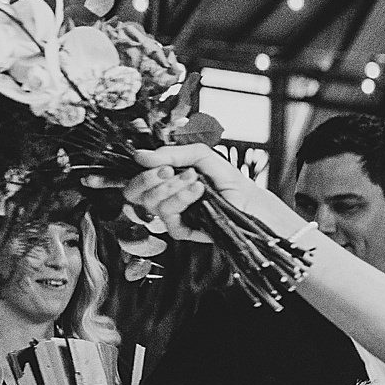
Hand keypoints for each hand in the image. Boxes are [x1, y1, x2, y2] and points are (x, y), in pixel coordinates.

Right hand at [119, 143, 290, 244]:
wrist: (251, 201)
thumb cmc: (228, 181)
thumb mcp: (201, 156)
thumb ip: (172, 153)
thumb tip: (141, 156)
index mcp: (162, 181)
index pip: (133, 180)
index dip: (136, 172)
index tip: (153, 163)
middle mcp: (163, 198)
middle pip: (133, 193)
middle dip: (149, 179)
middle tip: (171, 170)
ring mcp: (172, 215)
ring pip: (152, 204)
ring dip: (173, 188)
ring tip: (195, 180)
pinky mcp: (182, 230)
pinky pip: (169, 219)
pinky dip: (182, 200)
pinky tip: (199, 191)